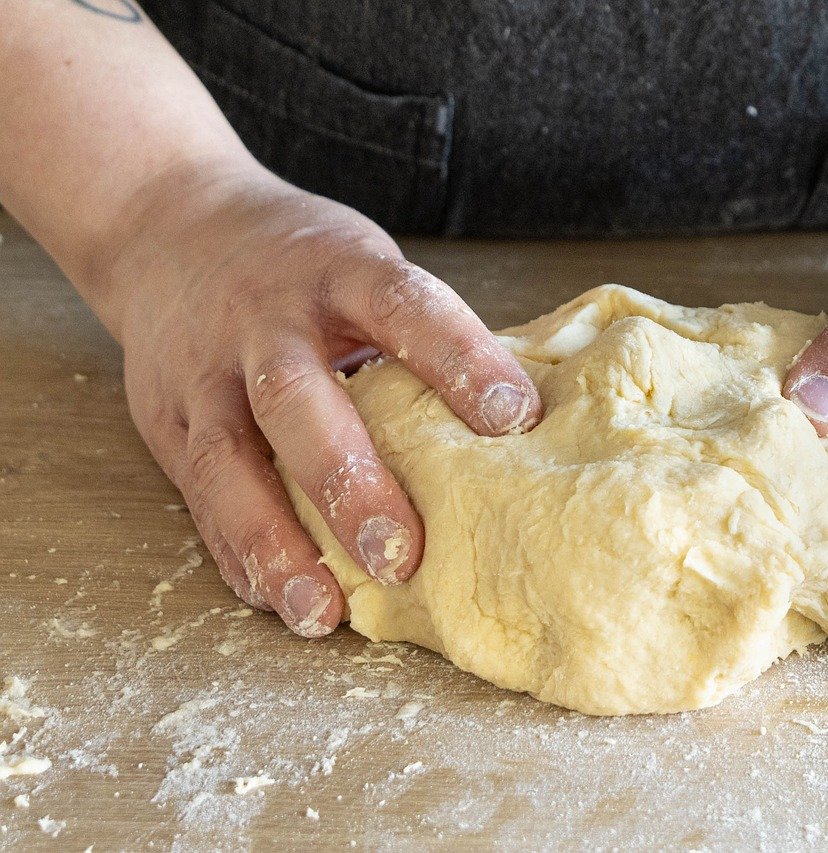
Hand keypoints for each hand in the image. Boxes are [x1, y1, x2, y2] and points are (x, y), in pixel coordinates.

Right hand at [103, 161, 541, 636]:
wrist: (169, 229)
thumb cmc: (302, 264)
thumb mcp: (362, 265)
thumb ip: (421, 334)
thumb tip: (519, 421)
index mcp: (336, 271)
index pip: (403, 304)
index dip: (460, 357)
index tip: (515, 418)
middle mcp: (264, 320)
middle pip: (295, 397)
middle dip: (349, 482)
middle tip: (402, 555)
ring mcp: (204, 372)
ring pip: (228, 461)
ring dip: (277, 543)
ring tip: (322, 611)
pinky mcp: (165, 420)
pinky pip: (198, 495)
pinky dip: (236, 552)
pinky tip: (276, 597)